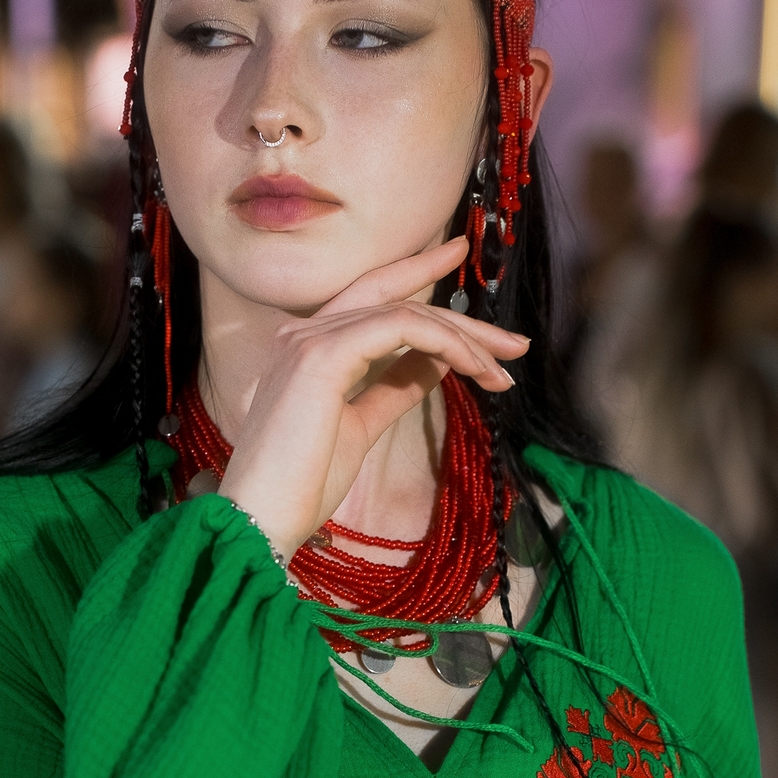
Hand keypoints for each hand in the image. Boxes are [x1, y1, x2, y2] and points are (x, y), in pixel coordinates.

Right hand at [216, 235, 529, 561]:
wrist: (262, 519)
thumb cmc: (301, 485)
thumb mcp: (360, 427)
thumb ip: (393, 387)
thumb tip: (436, 361)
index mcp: (306, 350)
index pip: (371, 298)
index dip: (418, 274)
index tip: (461, 258)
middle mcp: (302, 334)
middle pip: (394, 298)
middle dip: (461, 315)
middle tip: (515, 342)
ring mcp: (309, 340)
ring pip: (405, 313)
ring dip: (463, 339)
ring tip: (502, 372)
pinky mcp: (322, 356)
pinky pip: (400, 328)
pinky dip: (444, 343)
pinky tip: (473, 366)